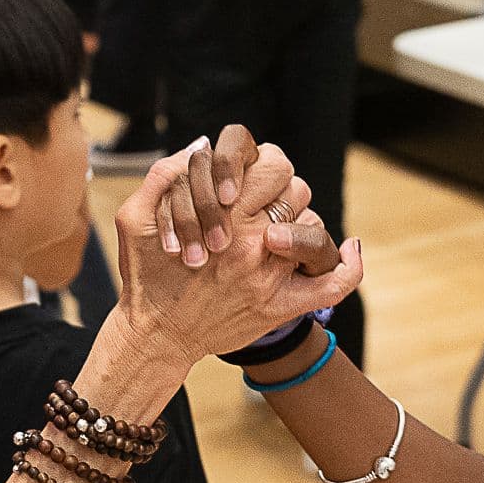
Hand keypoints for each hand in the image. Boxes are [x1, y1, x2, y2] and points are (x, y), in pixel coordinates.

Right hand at [112, 129, 359, 366]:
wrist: (156, 337)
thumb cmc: (146, 276)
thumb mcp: (134, 219)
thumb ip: (162, 176)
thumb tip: (201, 146)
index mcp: (222, 216)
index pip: (271, 163)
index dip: (262, 163)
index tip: (245, 180)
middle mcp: (251, 242)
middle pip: (296, 188)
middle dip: (281, 188)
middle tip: (261, 201)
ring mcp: (271, 275)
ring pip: (313, 223)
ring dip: (299, 219)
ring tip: (276, 229)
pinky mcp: (282, 306)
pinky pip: (333, 282)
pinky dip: (348, 263)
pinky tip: (349, 249)